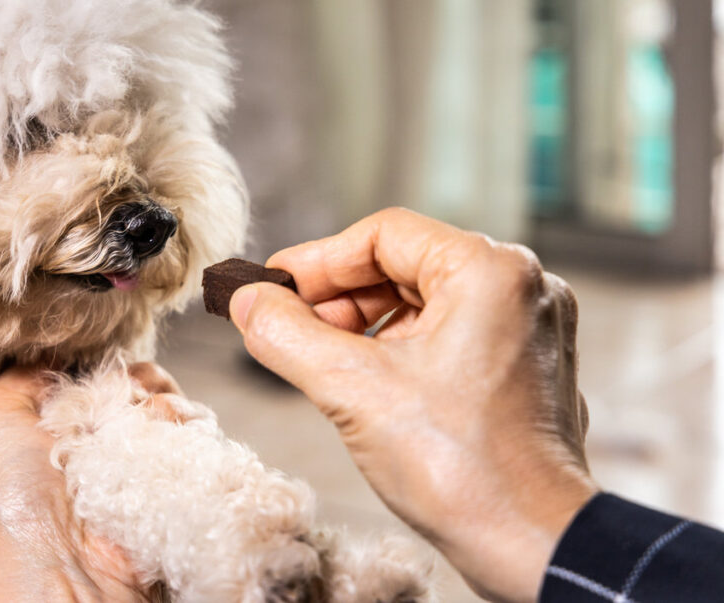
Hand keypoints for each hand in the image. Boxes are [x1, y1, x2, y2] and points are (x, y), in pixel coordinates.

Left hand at [0, 363, 179, 602]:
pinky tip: (161, 431)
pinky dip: (180, 421)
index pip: (92, 371)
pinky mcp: (172, 475)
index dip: (99, 361)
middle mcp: (100, 440)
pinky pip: (190, 429)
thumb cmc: (18, 499)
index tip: (99, 363)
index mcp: (57, 425)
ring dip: (157, 398)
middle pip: (135, 381)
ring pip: (166, 400)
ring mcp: (139, 458)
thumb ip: (20, 374)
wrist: (65, 565)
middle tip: (122, 394)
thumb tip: (54, 349)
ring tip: (139, 420)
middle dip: (133, 378)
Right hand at [228, 208, 596, 602]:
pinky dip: (401, 349)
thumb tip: (247, 303)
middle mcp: (523, 289)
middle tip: (288, 324)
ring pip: (426, 302)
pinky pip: (450, 335)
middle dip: (339, 297)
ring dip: (365, 325)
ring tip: (320, 358)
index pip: (384, 234)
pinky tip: (364, 381)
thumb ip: (287, 335)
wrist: (531, 545)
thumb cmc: (464, 470)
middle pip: (405, 265)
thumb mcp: (352, 389)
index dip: (319, 260)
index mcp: (491, 272)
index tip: (275, 285)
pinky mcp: (525, 368)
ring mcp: (529, 330)